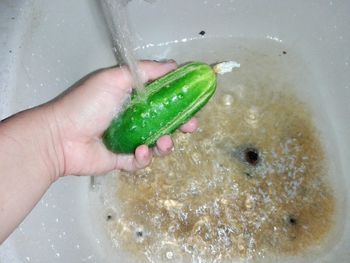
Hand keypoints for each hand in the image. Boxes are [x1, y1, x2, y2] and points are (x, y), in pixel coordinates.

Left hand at [51, 60, 197, 176]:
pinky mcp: (123, 159)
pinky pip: (141, 161)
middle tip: (190, 126)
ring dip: (166, 144)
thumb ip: (146, 71)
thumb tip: (173, 65)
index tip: (192, 101)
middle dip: (181, 125)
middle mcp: (134, 119)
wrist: (61, 137)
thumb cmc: (88, 104)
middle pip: (165, 123)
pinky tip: (141, 151)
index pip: (163, 99)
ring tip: (164, 142)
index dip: (179, 101)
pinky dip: (145, 157)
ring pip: (158, 144)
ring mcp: (129, 140)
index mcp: (133, 99)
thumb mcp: (116, 79)